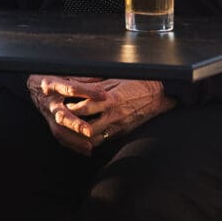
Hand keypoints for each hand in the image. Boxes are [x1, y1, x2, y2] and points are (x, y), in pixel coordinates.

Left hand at [29, 75, 166, 152]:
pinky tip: (84, 138)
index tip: (62, 105)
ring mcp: (119, 126)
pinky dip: (93, 140)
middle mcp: (114, 115)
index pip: (85, 108)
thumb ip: (95, 86)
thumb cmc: (136, 83)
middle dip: (73, 128)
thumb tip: (76, 83)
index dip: (71, 108)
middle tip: (62, 123)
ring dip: (81, 138)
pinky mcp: (123, 132)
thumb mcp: (114, 80)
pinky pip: (105, 140)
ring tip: (70, 133)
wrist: (159, 95)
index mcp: (110, 100)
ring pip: (95, 139)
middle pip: (87, 128)